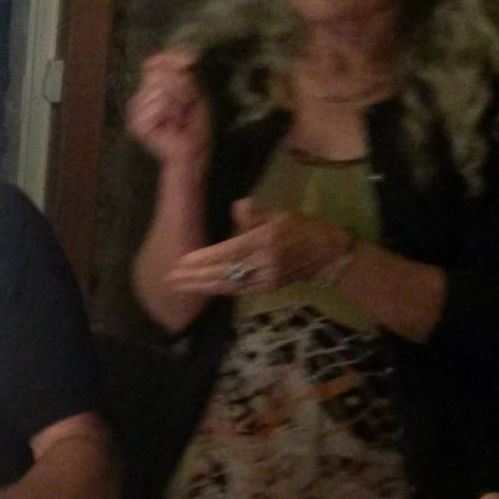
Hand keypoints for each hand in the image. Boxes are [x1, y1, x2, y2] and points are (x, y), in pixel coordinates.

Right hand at [127, 50, 209, 165]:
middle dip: (180, 83)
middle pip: (157, 71)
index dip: (172, 59)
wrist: (194, 148)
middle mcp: (142, 95)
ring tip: (181, 114)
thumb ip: (189, 70)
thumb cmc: (196, 120)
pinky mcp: (136, 124)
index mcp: (153, 86)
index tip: (192, 62)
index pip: (155, 62)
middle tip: (187, 101)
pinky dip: (170, 111)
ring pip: (158, 87)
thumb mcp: (196, 88)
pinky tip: (172, 123)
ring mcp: (137, 110)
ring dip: (177, 99)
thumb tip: (190, 54)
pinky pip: (156, 104)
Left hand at [165, 199, 349, 295]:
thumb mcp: (279, 213)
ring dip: (202, 287)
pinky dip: (218, 290)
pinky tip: (201, 289)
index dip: (203, 258)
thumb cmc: (300, 227)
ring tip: (180, 286)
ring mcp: (267, 278)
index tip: (182, 261)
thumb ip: (254, 214)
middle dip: (195, 277)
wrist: (327, 251)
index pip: (228, 252)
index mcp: (265, 240)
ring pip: (228, 285)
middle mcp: (265, 262)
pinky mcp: (268, 288)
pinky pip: (239, 291)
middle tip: (171, 278)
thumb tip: (237, 206)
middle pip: (223, 272)